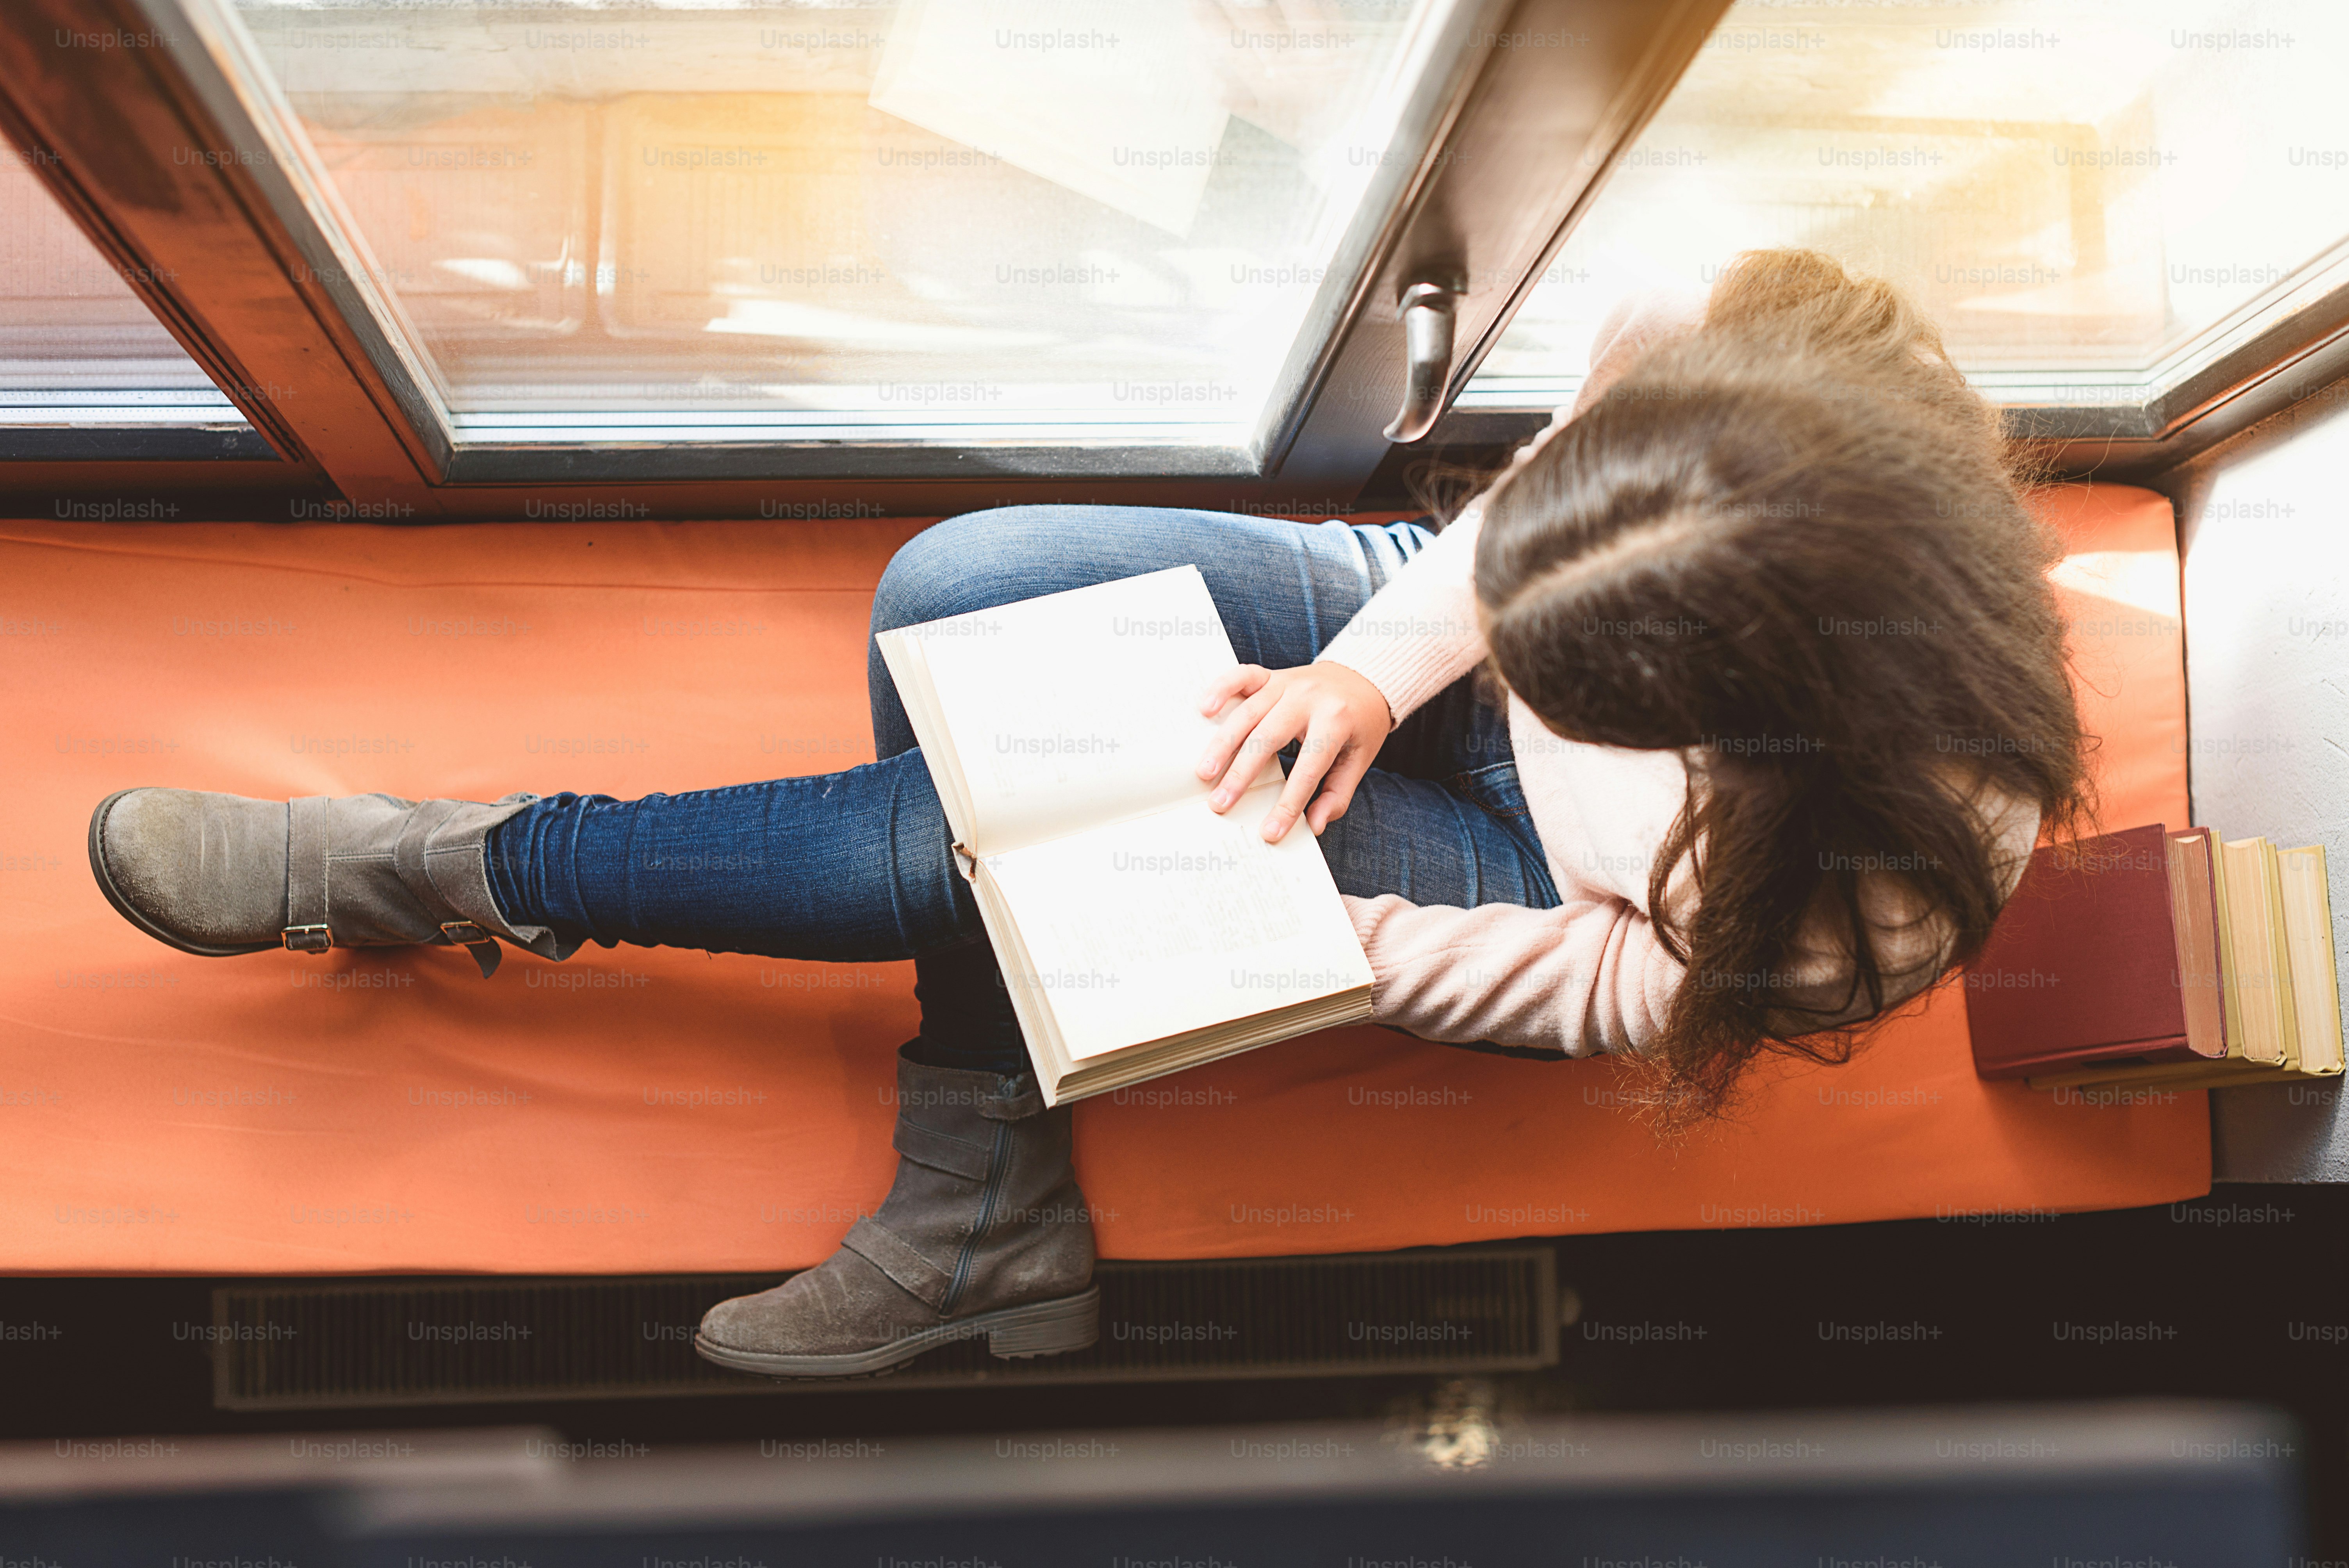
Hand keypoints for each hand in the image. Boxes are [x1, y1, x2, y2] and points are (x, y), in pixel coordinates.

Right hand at [1196, 661, 1392, 841]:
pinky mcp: (1272, 676)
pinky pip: (1242, 676)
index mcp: (1335, 721)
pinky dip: (1222, 689)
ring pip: (1248, 712)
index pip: (1307, 769)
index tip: (1270, 831)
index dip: (1288, 803)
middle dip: (1241, 774)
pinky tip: (1205, 709)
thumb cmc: (1359, 724)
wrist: (1364, 678)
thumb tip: (1315, 825)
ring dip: (1222, 743)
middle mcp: (1308, 698)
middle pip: (1268, 738)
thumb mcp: (1359, 759)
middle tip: (1220, 803)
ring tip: (1204, 772)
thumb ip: (1338, 793)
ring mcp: (1287, 683)